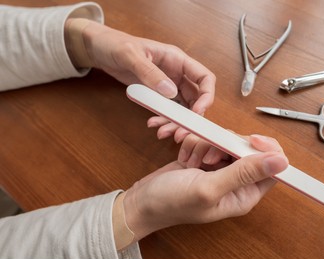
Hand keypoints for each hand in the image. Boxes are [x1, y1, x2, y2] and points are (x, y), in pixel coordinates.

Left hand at [66, 18, 215, 141]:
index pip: (205, 78)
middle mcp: (177, 74)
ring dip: (175, 123)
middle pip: (195, 99)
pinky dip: (163, 120)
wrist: (100, 50)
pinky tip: (152, 124)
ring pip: (182, 109)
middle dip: (189, 118)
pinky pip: (167, 111)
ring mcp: (168, 85)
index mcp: (178, 60)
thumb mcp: (130, 55)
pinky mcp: (157, 95)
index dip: (206, 97)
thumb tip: (170, 92)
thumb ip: (150, 73)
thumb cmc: (116, 45)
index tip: (196, 113)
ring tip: (160, 132)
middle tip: (178, 133)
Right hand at [122, 134, 287, 241]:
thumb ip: (244, 173)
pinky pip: (209, 140)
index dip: (264, 150)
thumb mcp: (209, 188)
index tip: (245, 140)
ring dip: (206, 144)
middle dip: (224, 145)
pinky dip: (196, 144)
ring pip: (226, 141)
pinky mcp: (205, 160)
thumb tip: (281, 162)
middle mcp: (235, 183)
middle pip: (246, 149)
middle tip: (207, 157)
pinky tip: (185, 158)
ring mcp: (219, 170)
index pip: (271, 169)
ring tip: (191, 161)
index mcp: (244, 195)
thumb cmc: (172, 203)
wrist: (142, 201)